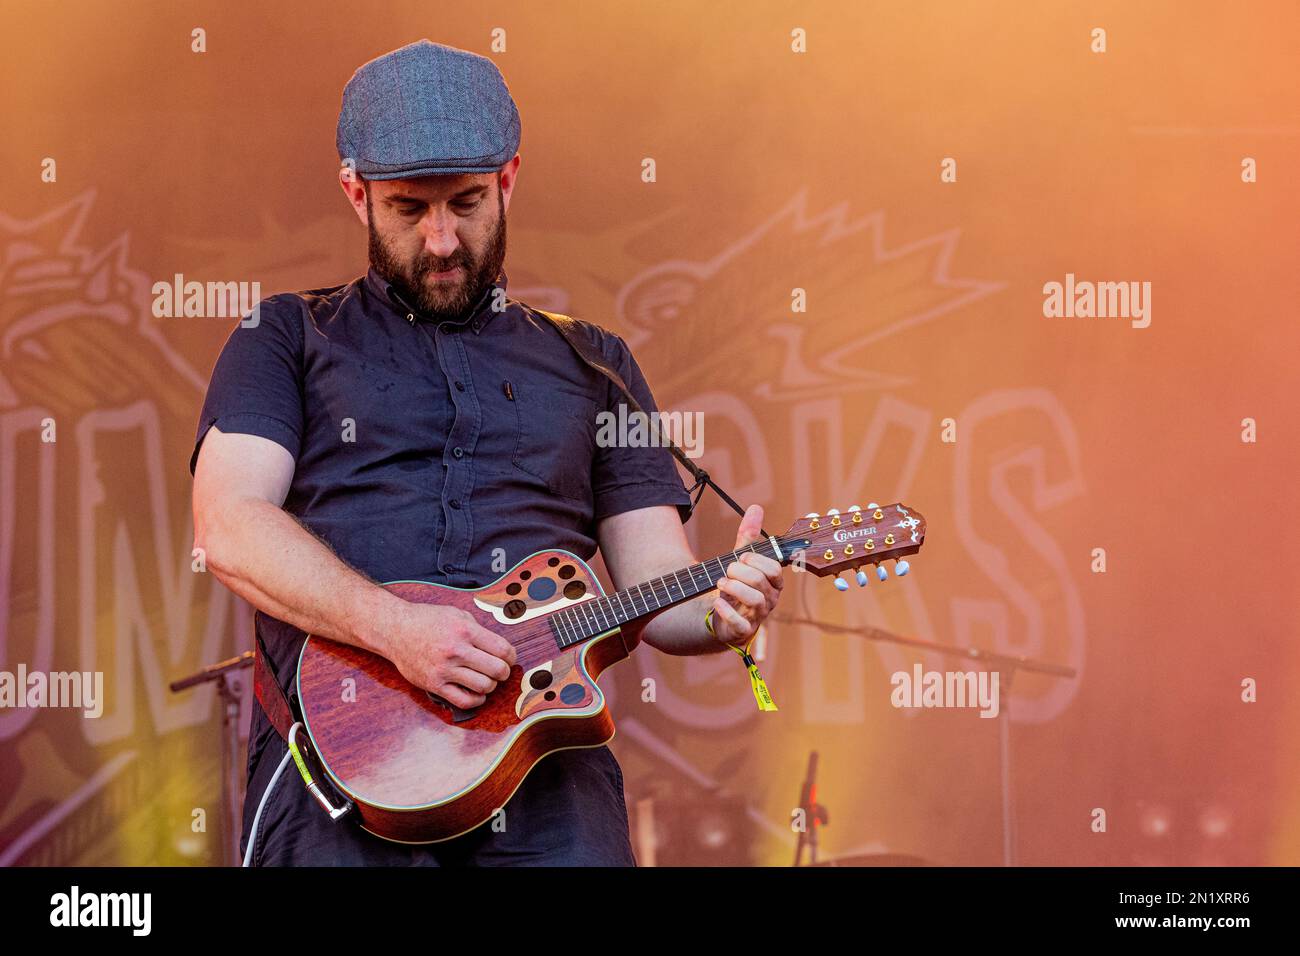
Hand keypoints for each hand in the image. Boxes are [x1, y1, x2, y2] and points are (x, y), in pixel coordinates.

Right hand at [382, 601, 516, 707]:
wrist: (395, 629)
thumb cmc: (426, 620)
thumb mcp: (457, 614)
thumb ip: (478, 629)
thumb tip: (499, 647)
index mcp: (465, 630)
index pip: (502, 649)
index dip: (512, 656)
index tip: (509, 658)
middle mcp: (456, 650)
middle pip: (496, 670)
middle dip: (503, 672)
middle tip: (501, 670)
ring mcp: (444, 669)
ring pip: (483, 686)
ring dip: (490, 685)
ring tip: (486, 679)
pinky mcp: (434, 685)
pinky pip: (464, 700)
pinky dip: (476, 700)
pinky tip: (477, 693)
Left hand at [711, 504, 783, 648]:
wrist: (721, 615)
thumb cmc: (737, 585)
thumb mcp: (742, 560)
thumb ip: (749, 536)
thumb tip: (756, 507)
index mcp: (773, 583)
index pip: (774, 569)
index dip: (757, 560)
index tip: (742, 557)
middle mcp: (769, 600)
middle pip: (761, 581)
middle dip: (739, 571)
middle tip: (726, 570)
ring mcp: (757, 616)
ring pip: (754, 599)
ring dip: (733, 587)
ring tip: (720, 583)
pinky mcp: (743, 630)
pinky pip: (739, 622)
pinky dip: (725, 610)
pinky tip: (717, 602)